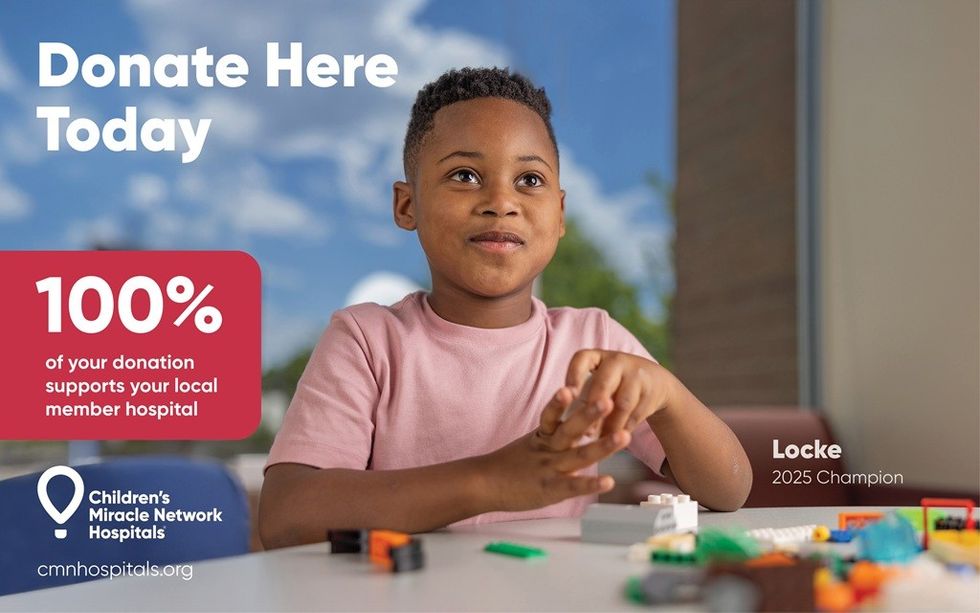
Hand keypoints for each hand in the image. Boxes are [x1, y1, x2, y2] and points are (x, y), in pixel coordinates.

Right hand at [479, 386, 630, 512]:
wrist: (483, 485)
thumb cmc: (508, 465)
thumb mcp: (531, 444)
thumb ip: (552, 433)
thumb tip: (574, 421)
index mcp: (542, 436)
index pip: (552, 414)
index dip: (561, 401)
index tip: (573, 385)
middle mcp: (548, 450)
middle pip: (569, 429)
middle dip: (589, 414)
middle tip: (608, 399)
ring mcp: (550, 469)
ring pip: (578, 456)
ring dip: (602, 446)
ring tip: (624, 436)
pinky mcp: (550, 490)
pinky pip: (573, 486)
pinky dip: (590, 484)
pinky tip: (609, 481)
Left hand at [565, 350, 674, 437]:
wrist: (655, 382)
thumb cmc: (615, 384)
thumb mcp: (600, 381)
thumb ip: (585, 396)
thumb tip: (573, 427)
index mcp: (598, 356)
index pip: (582, 359)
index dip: (573, 375)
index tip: (568, 394)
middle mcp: (617, 361)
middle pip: (602, 384)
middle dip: (593, 409)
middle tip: (586, 432)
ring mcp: (637, 375)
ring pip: (622, 404)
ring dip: (610, 426)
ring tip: (599, 442)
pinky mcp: (651, 391)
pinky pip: (635, 414)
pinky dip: (624, 430)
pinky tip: (616, 440)